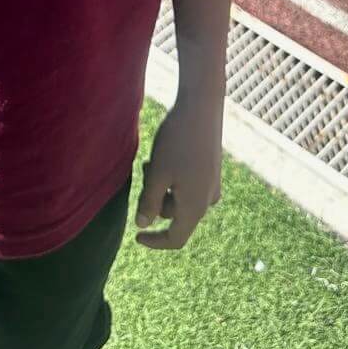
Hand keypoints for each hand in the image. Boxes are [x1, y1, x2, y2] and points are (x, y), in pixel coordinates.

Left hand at [135, 93, 223, 249]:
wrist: (202, 106)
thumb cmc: (177, 141)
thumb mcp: (157, 173)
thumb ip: (149, 202)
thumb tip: (142, 225)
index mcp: (195, 207)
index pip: (175, 238)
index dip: (154, 241)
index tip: (135, 237)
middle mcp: (208, 199)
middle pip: (175, 215)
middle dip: (155, 200)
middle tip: (144, 169)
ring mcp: (212, 184)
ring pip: (180, 198)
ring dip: (162, 186)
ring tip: (153, 159)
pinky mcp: (212, 170)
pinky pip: (189, 185)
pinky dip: (173, 178)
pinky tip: (166, 156)